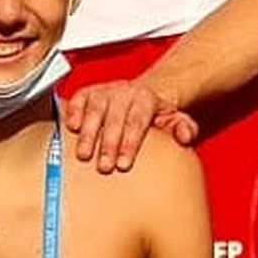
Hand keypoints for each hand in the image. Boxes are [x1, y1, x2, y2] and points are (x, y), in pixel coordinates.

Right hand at [63, 79, 196, 171]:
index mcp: (146, 99)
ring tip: (84, 155)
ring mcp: (105, 91)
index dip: (129, 144)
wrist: (141, 95)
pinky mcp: (89, 92)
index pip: (137, 122)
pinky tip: (71, 128)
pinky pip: (79, 99)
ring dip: (88, 134)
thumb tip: (185, 136)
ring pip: (95, 110)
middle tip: (104, 166)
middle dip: (108, 144)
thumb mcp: (176, 120)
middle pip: (114, 118)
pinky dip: (73, 112)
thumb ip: (184, 129)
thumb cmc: (155, 115)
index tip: (123, 165)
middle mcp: (125, 92)